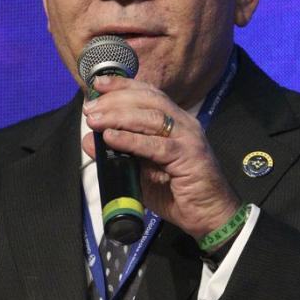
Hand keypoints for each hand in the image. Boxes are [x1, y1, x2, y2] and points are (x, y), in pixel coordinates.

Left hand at [81, 76, 240, 238]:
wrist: (210, 215)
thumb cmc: (177, 193)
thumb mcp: (140, 171)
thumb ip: (117, 154)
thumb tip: (89, 140)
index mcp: (176, 122)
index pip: (149, 94)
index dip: (123, 85)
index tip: (97, 84)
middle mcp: (184, 124)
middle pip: (148, 100)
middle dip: (115, 100)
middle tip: (90, 109)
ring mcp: (189, 138)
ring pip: (151, 118)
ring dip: (119, 116)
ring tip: (95, 120)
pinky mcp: (189, 156)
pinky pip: (156, 145)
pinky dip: (131, 139)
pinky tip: (112, 137)